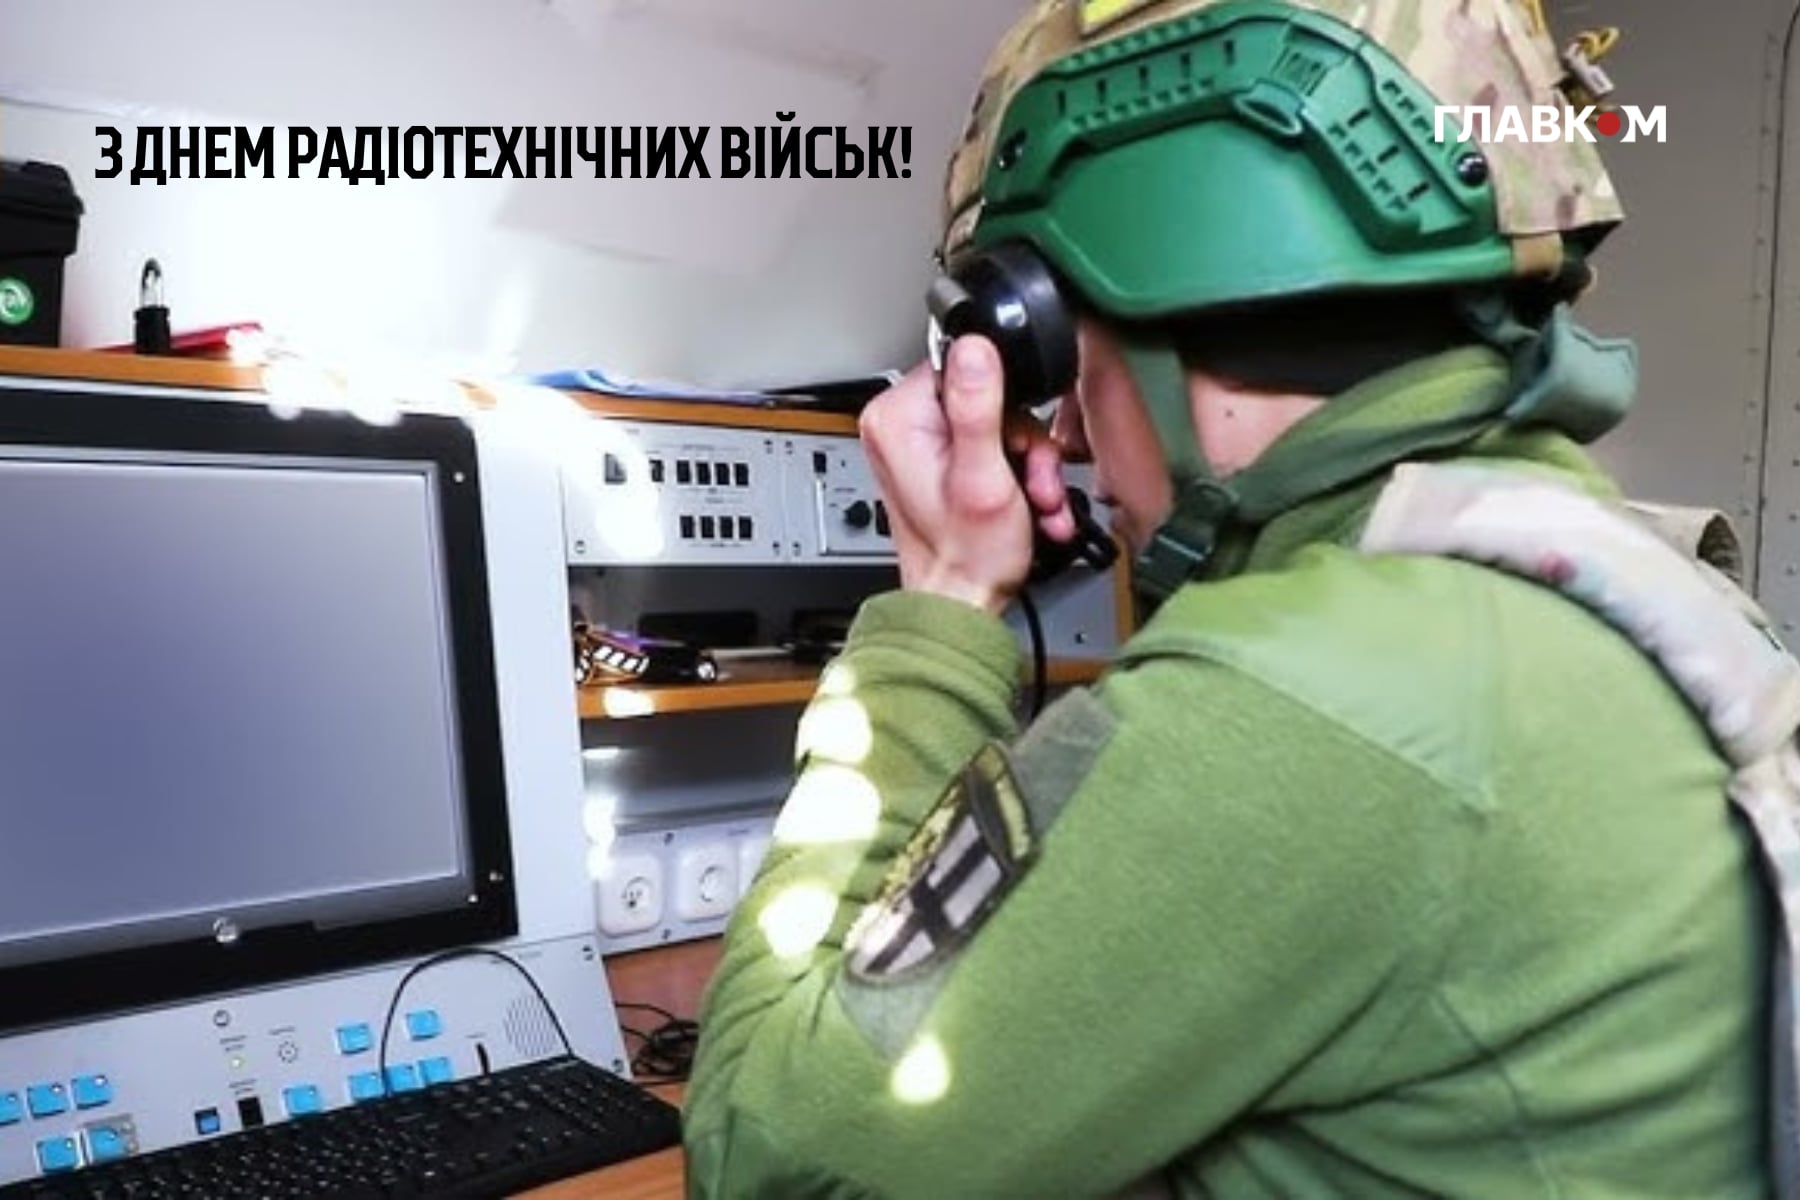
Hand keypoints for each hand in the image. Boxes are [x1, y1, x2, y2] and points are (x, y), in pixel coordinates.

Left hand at [858, 336, 1075, 613]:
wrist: (964, 602)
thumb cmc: (968, 555)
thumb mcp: (983, 475)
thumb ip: (978, 408)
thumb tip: (975, 346)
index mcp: (897, 418)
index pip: (964, 364)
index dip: (1006, 401)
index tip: (1016, 444)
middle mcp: (899, 425)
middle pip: (985, 394)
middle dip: (1023, 439)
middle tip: (1032, 478)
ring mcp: (918, 443)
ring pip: (995, 420)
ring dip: (1027, 459)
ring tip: (1032, 496)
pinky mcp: (938, 459)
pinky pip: (989, 442)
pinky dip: (1015, 469)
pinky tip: (1023, 498)